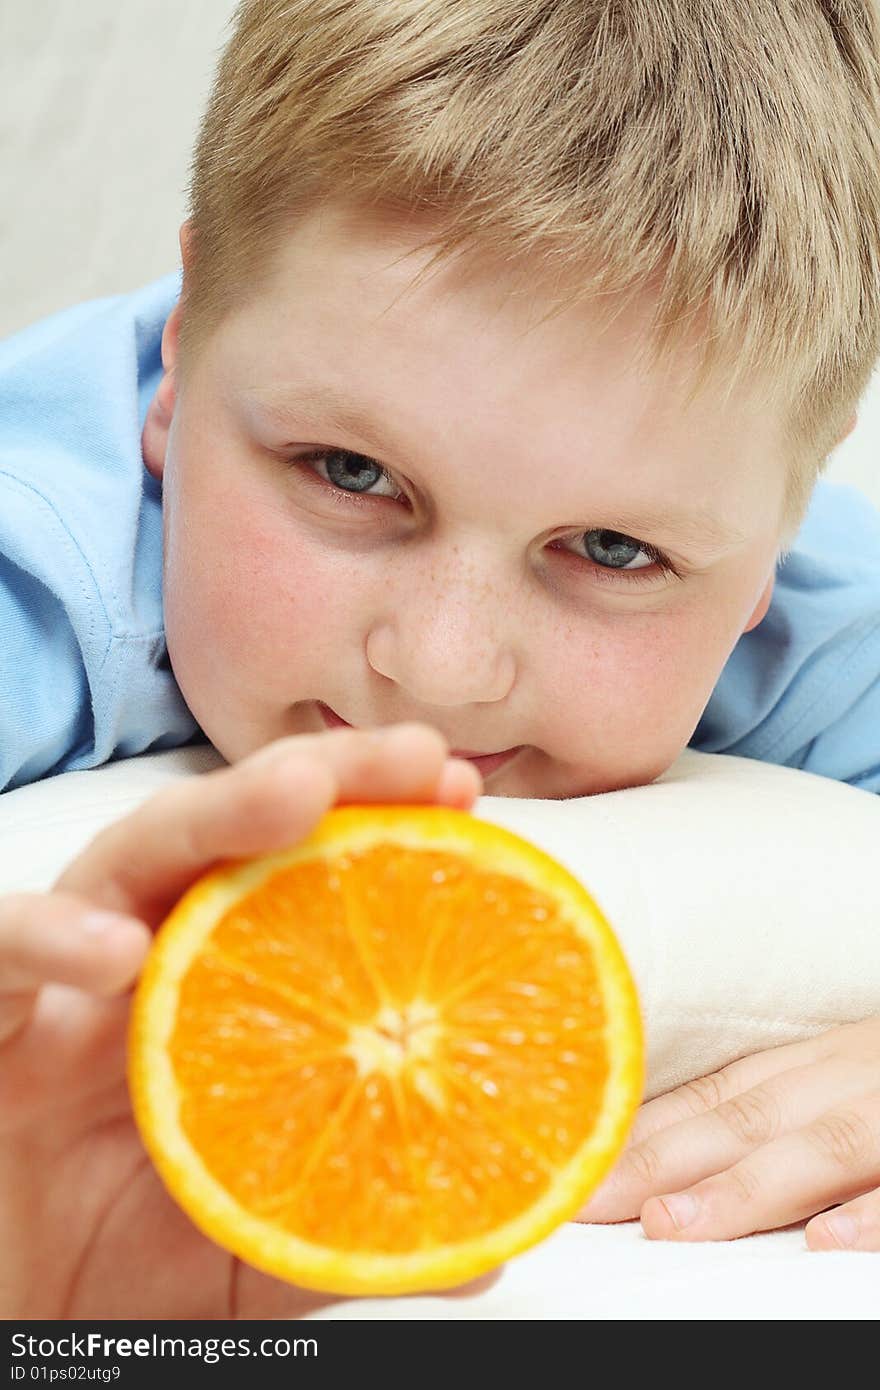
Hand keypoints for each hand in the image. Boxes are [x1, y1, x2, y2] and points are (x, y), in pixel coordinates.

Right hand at [0, 723, 485, 1317]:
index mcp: (217, 986)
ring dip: (209, 815)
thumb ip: (365, 1223)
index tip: (462, 794)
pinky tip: (114, 951)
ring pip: (124, 859)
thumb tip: (497, 1246)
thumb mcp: (268, 1240)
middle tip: (414, 755)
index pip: (296, 875)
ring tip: (299, 794)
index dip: (379, 823)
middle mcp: (141, 960)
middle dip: (321, 776)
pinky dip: (45, 938)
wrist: (20, 1330)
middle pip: (226, 835)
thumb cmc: (129, 1267)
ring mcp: (60, 987)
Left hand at [576, 1018, 879, 1249]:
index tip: (578, 1162)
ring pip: (818, 1148)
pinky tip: (824, 1242)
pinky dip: (869, 1214)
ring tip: (667, 1223)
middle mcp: (847, 1082)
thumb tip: (693, 1154)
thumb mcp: (853, 1070)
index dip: (646, 1129)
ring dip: (739, 1188)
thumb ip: (786, 1105)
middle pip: (745, 1119)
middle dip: (662, 1159)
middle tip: (589, 1198)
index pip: (718, 1096)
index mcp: (819, 1064)